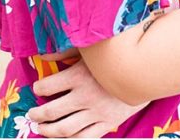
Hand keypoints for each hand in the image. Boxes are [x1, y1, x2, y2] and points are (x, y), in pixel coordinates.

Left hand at [27, 58, 146, 136]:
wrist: (147, 71)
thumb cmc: (116, 56)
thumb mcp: (90, 49)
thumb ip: (65, 51)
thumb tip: (42, 55)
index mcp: (78, 76)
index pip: (47, 86)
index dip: (38, 88)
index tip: (37, 88)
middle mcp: (84, 97)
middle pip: (52, 111)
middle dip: (38, 114)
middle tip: (32, 113)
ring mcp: (96, 113)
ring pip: (65, 129)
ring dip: (49, 131)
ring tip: (42, 128)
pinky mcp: (107, 123)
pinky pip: (85, 138)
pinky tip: (63, 138)